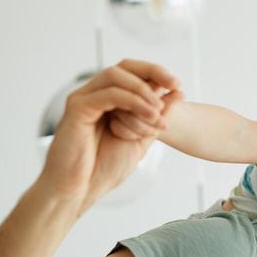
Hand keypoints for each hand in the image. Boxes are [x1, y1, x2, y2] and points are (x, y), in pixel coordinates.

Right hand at [38, 59, 182, 207]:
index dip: (156, 73)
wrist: (81, 189)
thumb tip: (179, 93)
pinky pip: (109, 94)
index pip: (133, 73)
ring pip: (116, 76)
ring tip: (158, 110)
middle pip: (124, 67)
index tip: (178, 85)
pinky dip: (133, 101)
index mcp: (109, 101)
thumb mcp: (142, 138)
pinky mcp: (77, 108)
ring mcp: (84, 99)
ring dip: (143, 90)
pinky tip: (148, 113)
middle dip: (152, 71)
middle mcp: (95, 95)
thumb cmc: (104, 168)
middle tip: (174, 83)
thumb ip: (158, 115)